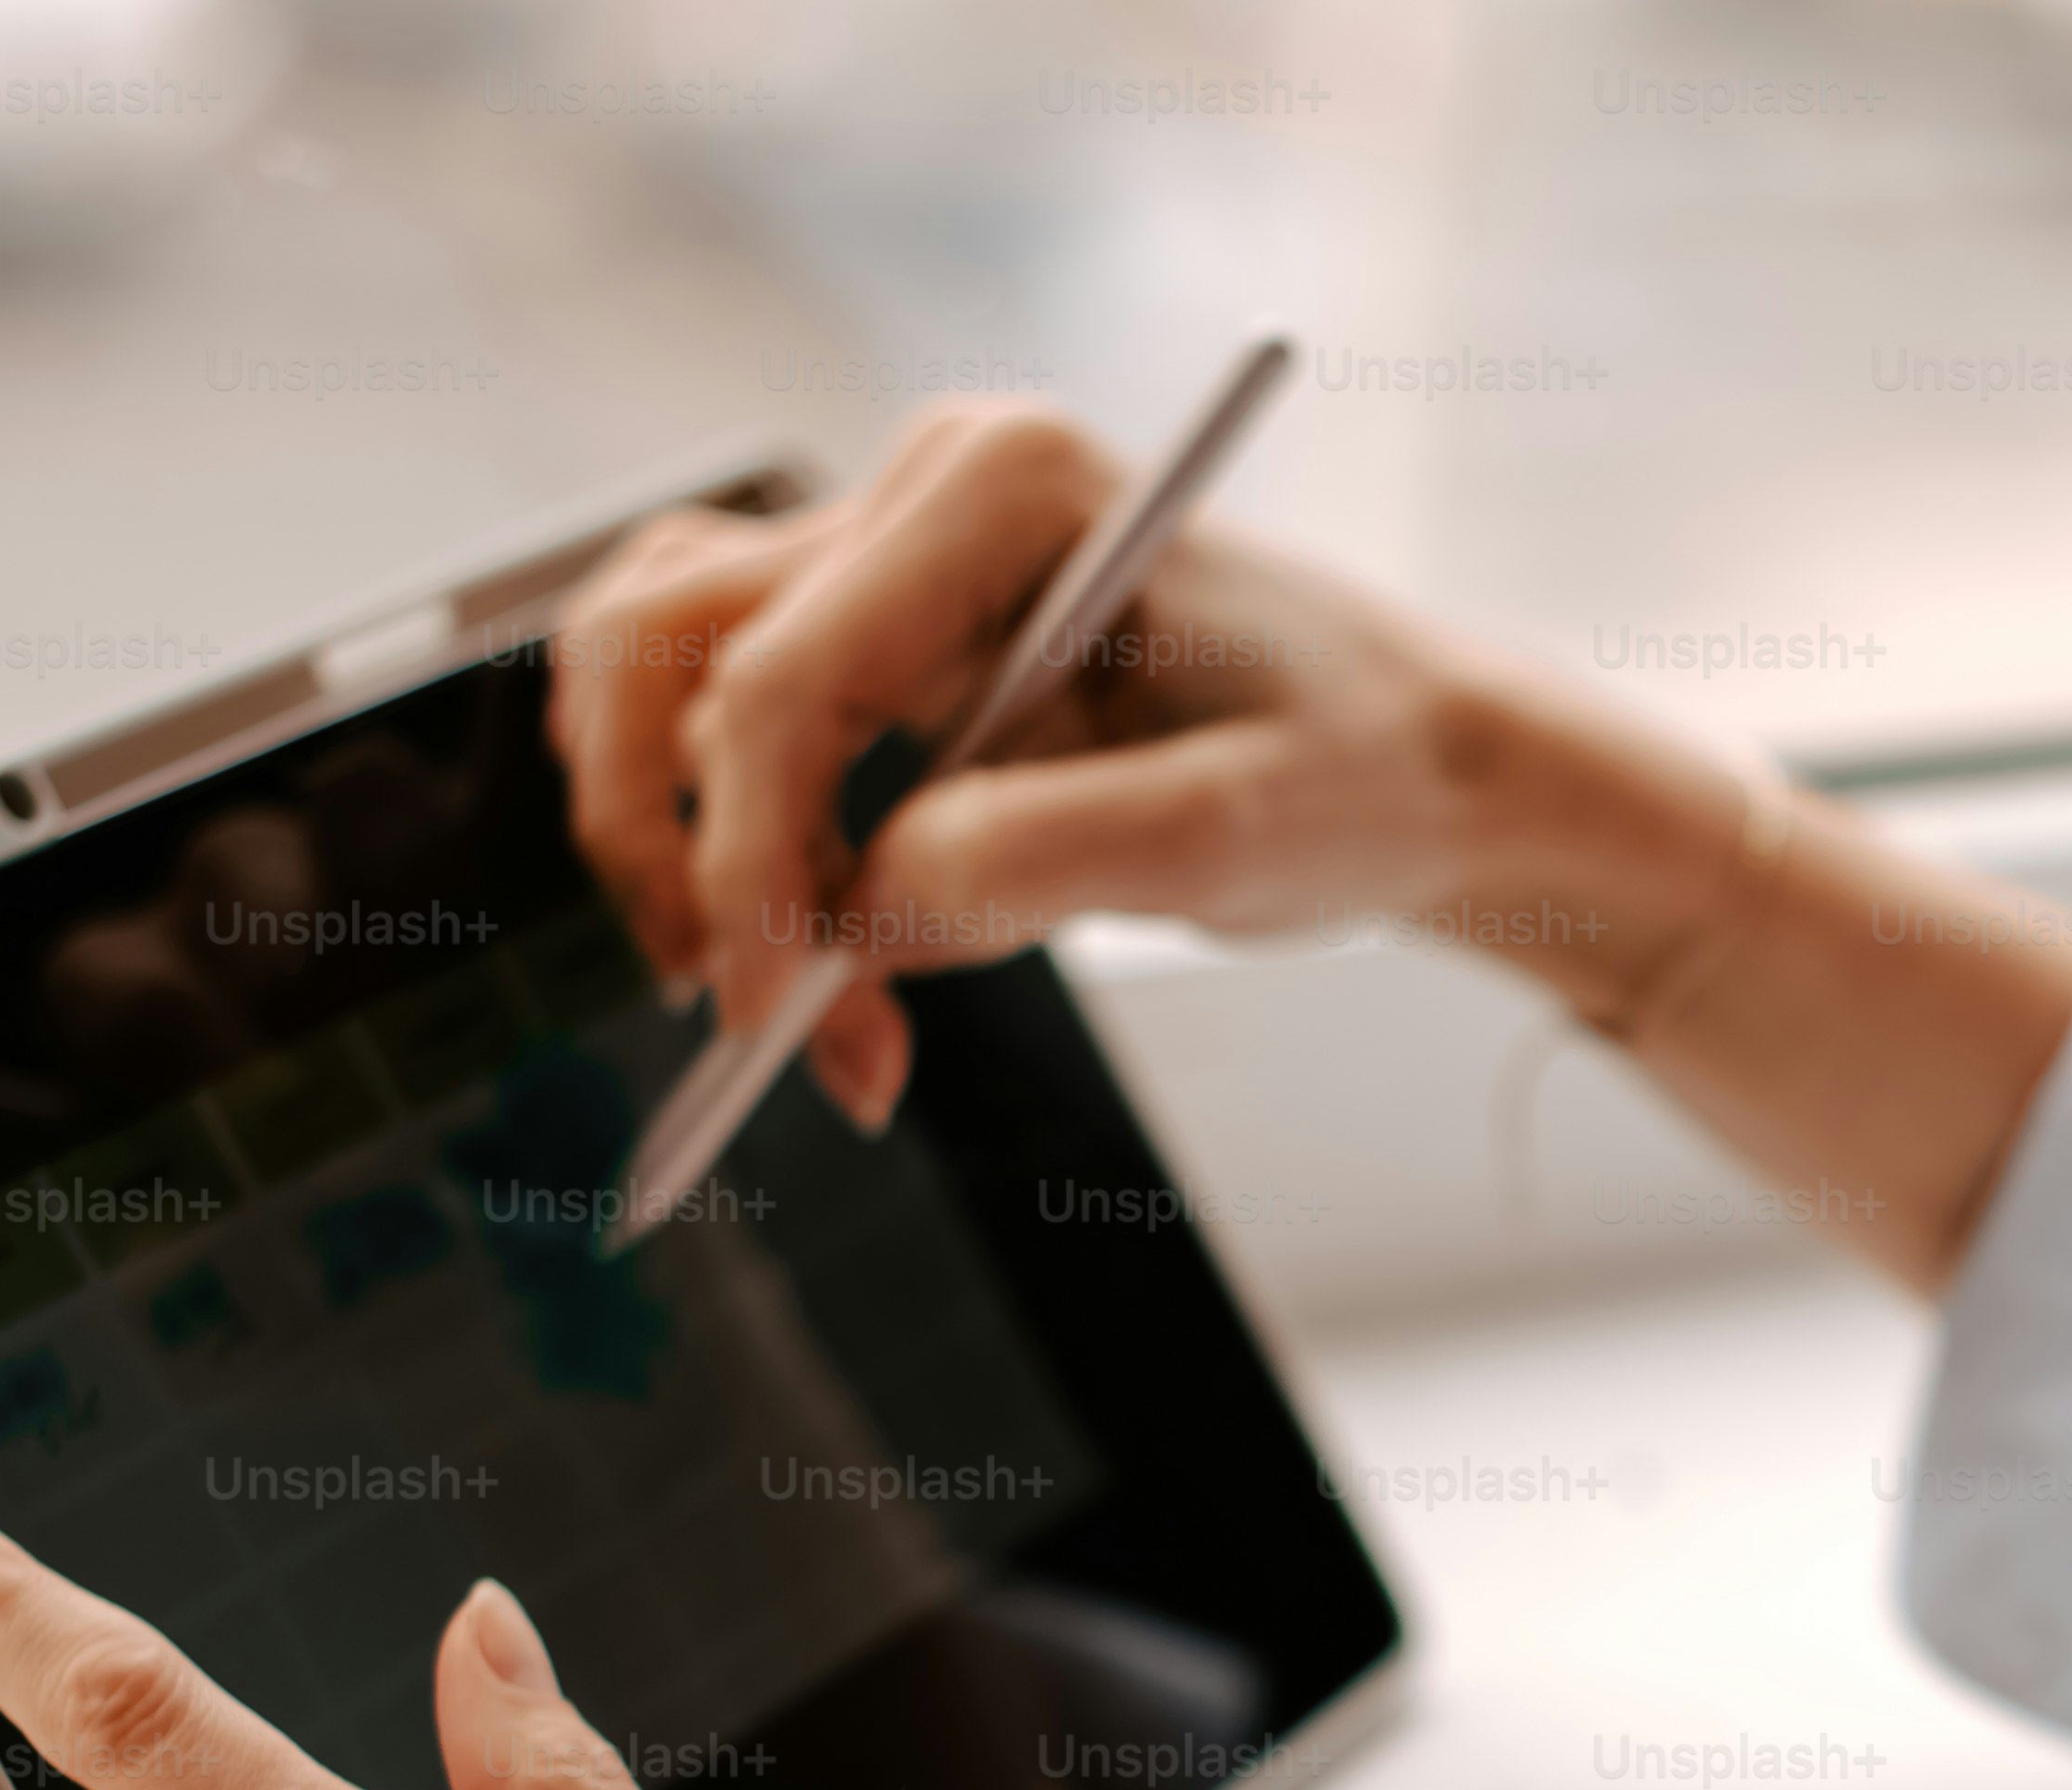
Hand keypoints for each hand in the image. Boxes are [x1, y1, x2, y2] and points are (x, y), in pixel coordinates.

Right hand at [542, 395, 1752, 1134]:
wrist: (1418, 767)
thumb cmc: (1360, 772)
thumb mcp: (1240, 833)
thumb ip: (1047, 857)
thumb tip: (867, 907)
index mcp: (1003, 484)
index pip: (780, 675)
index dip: (744, 861)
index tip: (774, 1016)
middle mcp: (922, 492)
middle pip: (668, 656)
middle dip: (686, 854)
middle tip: (763, 1024)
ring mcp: (884, 557)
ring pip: (654, 674)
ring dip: (673, 847)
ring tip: (785, 1005)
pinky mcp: (874, 639)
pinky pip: (717, 719)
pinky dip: (724, 843)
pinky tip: (815, 956)